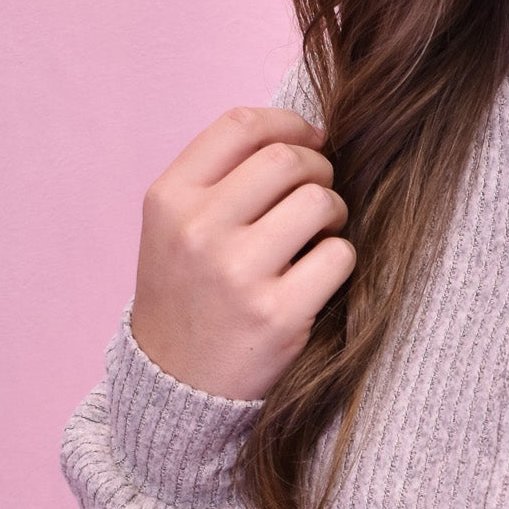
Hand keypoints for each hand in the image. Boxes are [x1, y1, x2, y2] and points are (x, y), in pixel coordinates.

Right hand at [128, 104, 354, 399]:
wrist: (176, 385)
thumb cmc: (189, 293)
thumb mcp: (175, 228)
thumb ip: (221, 178)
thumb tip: (307, 134)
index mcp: (168, 199)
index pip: (240, 125)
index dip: (289, 123)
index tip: (312, 138)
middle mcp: (197, 229)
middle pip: (287, 159)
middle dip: (318, 170)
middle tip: (318, 196)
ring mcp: (236, 272)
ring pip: (319, 201)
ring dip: (333, 212)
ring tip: (320, 235)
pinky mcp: (276, 314)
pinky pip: (339, 256)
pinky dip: (340, 260)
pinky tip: (319, 275)